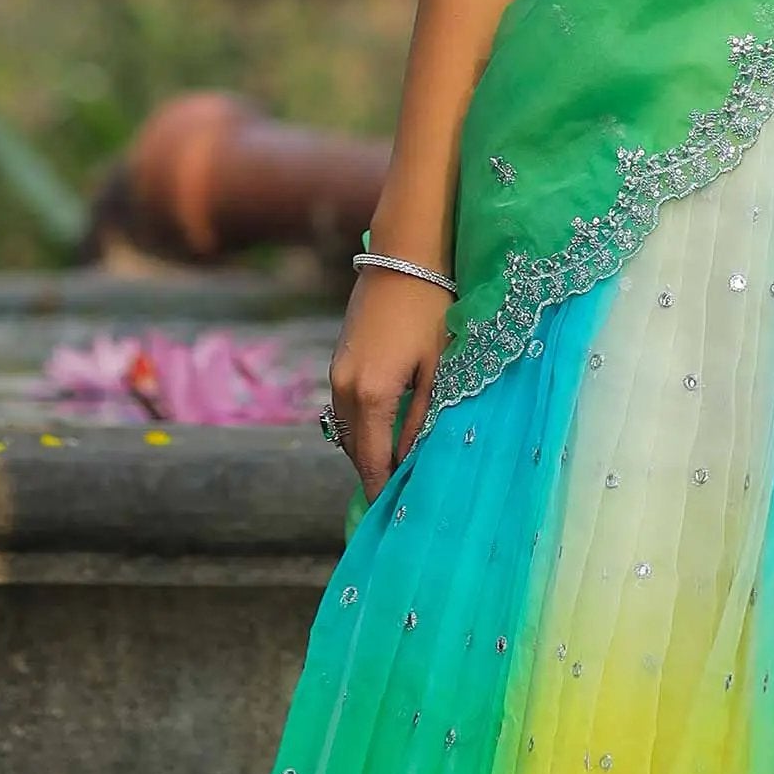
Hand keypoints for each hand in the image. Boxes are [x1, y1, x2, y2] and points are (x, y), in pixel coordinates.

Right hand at [326, 268, 449, 496]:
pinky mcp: (337, 360)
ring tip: (392, 470)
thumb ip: (422, 417)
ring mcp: (336, 373)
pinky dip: (361, 426)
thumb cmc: (432, 309)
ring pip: (346, 429)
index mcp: (372, 394)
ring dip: (366, 450)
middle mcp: (344, 388)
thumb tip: (410, 458)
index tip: (390, 515)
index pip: (372, 458)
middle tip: (396, 497)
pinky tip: (383, 433)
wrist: (403, 258)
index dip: (381, 488)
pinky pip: (344, 408)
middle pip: (355, 448)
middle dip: (373, 473)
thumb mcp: (437, 368)